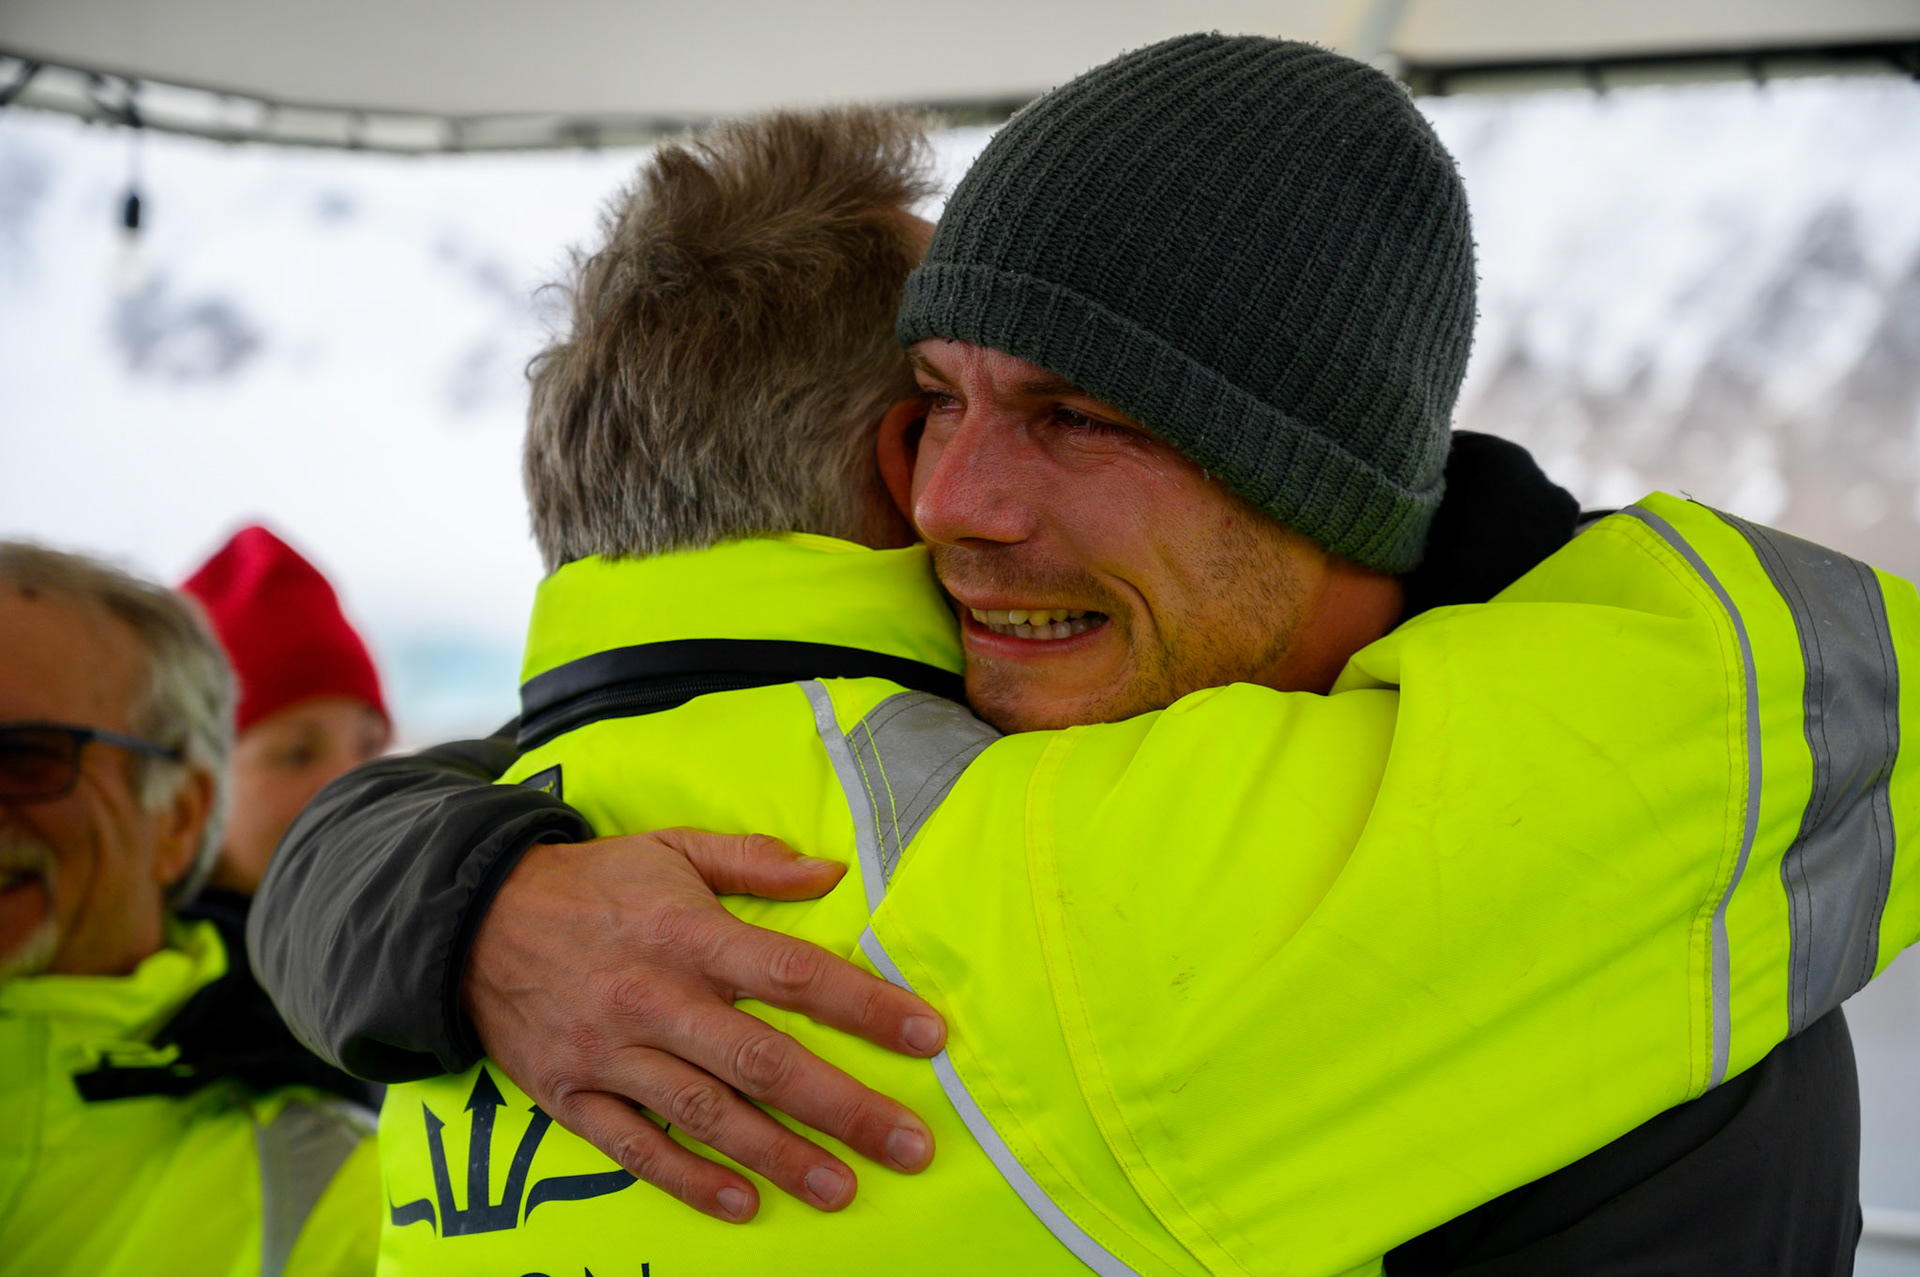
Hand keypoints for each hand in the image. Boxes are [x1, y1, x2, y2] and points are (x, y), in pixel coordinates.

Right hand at [462, 828, 946, 1222]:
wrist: (468, 921)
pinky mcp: (570, 1096)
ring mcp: (610, 1052)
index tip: (926, 1035)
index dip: (864, 1006)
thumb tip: (832, 872)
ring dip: (778, 1156)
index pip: (793, 972)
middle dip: (841, 1106)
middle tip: (908, 1145)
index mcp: (688, 933)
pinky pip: (634, 1147)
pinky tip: (742, 1203)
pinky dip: (688, 1179)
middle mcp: (654, 996)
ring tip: (842, 1187)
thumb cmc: (591, 885)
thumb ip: (752, 861)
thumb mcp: (671, 849)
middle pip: (762, 1059)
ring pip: (706, 1113)